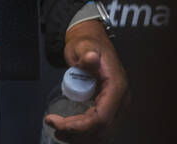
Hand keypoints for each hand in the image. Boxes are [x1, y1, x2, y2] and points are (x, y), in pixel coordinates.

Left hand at [45, 19, 128, 140]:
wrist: (92, 43)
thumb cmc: (88, 44)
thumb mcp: (84, 46)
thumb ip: (87, 54)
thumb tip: (90, 58)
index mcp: (116, 86)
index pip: (101, 117)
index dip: (80, 125)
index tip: (58, 123)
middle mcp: (120, 99)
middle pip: (102, 128)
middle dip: (78, 134)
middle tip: (55, 129)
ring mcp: (116, 105)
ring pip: (102, 132)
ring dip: (81, 137)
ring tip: (59, 133)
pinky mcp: (109, 107)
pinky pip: (100, 126)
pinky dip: (86, 132)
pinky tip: (71, 132)